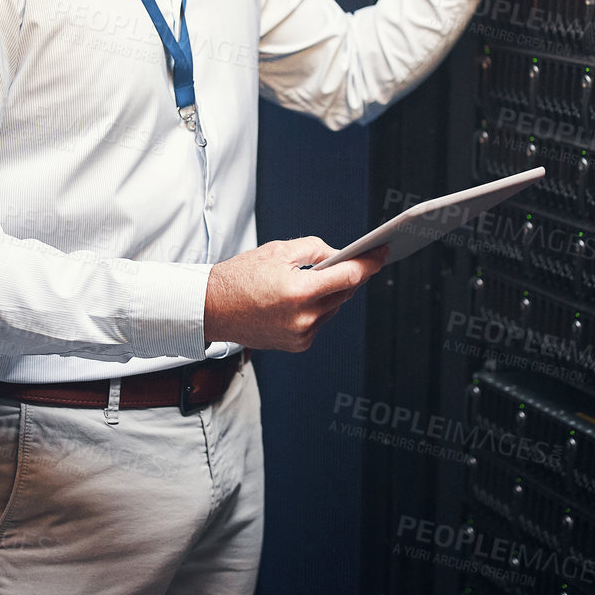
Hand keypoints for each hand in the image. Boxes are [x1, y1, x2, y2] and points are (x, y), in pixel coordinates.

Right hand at [203, 236, 388, 352]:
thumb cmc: (240, 277)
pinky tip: (308, 297)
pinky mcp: (297, 345)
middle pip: (345, 293)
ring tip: (329, 277)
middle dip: (351, 275)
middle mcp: (304, 318)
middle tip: (358, 259)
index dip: (369, 263)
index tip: (382, 253)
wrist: (211, 309)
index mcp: (299, 291)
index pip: (349, 276)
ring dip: (334, 293)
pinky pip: (320, 322)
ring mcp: (301, 335)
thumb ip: (315, 249)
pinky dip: (320, 309)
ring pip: (334, 309)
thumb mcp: (278, 251)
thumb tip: (339, 255)